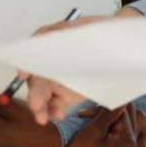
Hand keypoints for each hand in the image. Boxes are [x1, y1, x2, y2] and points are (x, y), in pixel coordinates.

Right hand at [26, 7, 142, 124]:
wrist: (121, 46)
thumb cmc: (104, 33)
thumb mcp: (94, 28)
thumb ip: (80, 32)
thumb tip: (67, 35)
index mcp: (54, 39)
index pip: (36, 47)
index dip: (27, 60)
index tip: (24, 73)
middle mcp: (51, 59)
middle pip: (38, 74)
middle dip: (35, 91)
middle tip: (35, 104)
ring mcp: (57, 78)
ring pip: (42, 92)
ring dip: (40, 106)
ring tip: (42, 118)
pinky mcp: (65, 93)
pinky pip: (54, 103)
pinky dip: (53, 111)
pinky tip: (57, 115)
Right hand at [58, 104, 145, 146]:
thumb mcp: (93, 131)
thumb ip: (110, 113)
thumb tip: (123, 97)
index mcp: (128, 139)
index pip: (122, 110)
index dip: (104, 106)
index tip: (85, 112)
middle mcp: (133, 145)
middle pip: (130, 116)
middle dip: (113, 110)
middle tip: (90, 114)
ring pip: (137, 126)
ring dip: (125, 116)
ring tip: (110, 113)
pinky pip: (139, 142)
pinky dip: (138, 132)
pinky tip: (135, 127)